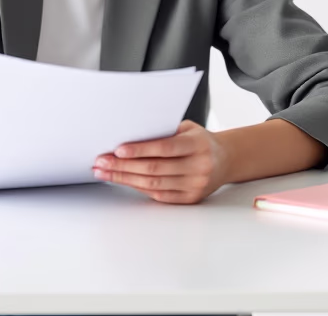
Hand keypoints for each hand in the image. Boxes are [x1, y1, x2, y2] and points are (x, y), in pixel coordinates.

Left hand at [93, 120, 227, 204]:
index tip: (117, 150)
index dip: (140, 149)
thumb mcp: (187, 129)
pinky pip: (158, 195)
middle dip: (123, 166)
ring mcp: (195, 185)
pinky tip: (123, 181)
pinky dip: (138, 187)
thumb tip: (128, 135)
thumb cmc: (199, 141)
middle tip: (101, 162)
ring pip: (153, 184)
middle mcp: (198, 167)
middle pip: (154, 168)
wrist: (226, 160)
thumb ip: (163, 132)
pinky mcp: (190, 199)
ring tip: (104, 173)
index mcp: (197, 145)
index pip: (164, 148)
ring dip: (124, 178)